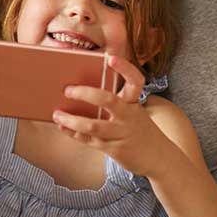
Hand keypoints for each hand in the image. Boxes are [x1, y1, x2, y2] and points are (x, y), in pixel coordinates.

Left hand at [52, 56, 168, 176]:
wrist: (159, 158)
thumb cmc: (138, 130)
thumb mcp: (133, 112)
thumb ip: (115, 103)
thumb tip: (81, 93)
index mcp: (134, 102)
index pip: (135, 81)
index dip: (125, 68)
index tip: (110, 58)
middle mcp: (130, 116)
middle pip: (107, 100)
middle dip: (84, 93)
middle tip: (67, 89)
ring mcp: (122, 133)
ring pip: (93, 125)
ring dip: (71, 119)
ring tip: (56, 114)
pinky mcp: (115, 149)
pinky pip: (89, 140)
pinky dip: (73, 132)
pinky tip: (63, 127)